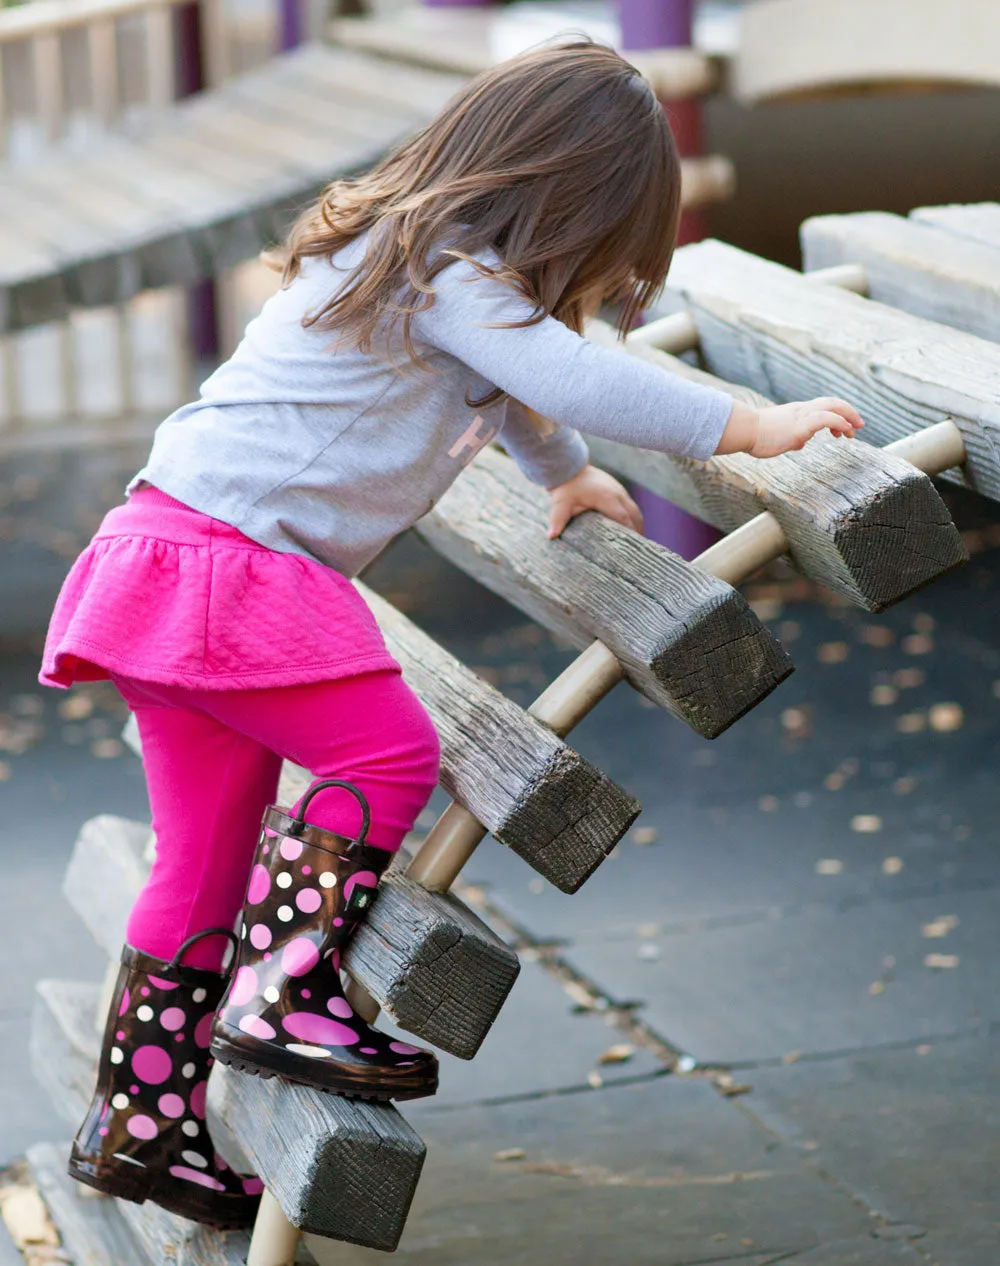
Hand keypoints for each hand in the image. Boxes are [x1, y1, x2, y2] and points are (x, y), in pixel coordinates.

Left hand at [547, 465, 643, 538]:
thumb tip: (551, 535)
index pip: (623, 518)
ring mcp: (619, 489)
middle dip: (639, 531)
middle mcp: (617, 493)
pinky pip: (630, 504)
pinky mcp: (617, 488)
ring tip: (639, 541)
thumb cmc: (565, 487)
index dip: (630, 532)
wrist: (569, 466)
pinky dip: (633, 516)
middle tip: (640, 548)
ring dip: (638, 524)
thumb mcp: (560, 504)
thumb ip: (558, 519)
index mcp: (606, 498)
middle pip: (634, 515)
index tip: (634, 546)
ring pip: (635, 509)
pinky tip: (632, 527)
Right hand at [717, 397, 863, 457]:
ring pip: (832, 406)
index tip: (845, 426)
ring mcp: (801, 417)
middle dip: (849, 412)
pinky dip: (839, 422)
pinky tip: (845, 430)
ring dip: (848, 416)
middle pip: (832, 402)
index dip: (838, 412)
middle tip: (860, 425)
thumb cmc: (755, 435)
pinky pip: (825, 418)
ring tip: (855, 431)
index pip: (822, 406)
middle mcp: (801, 410)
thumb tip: (800, 444)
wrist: (744, 429)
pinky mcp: (800, 426)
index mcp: (796, 412)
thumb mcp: (778, 435)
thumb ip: (791, 437)